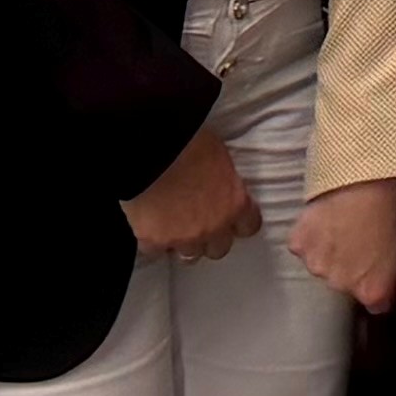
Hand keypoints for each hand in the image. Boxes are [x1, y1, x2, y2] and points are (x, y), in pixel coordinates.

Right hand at [122, 122, 261, 260]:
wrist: (149, 147)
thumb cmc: (187, 140)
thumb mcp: (218, 155)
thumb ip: (223, 179)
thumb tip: (219, 183)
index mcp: (235, 204)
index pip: (249, 226)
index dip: (238, 222)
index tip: (229, 215)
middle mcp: (214, 227)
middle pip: (218, 249)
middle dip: (209, 238)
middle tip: (196, 222)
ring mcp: (184, 238)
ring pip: (189, 256)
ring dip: (183, 243)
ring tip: (171, 228)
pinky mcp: (153, 241)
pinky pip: (155, 251)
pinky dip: (152, 241)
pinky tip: (147, 226)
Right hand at [294, 178, 395, 315]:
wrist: (363, 181)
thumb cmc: (391, 214)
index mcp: (371, 291)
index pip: (376, 302)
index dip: (380, 282)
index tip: (380, 262)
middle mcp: (340, 286)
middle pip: (347, 284)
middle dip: (354, 269)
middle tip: (362, 240)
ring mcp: (315, 266)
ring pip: (323, 266)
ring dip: (331, 254)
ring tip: (343, 227)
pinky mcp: (297, 245)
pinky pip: (304, 247)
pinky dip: (312, 238)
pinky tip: (325, 220)